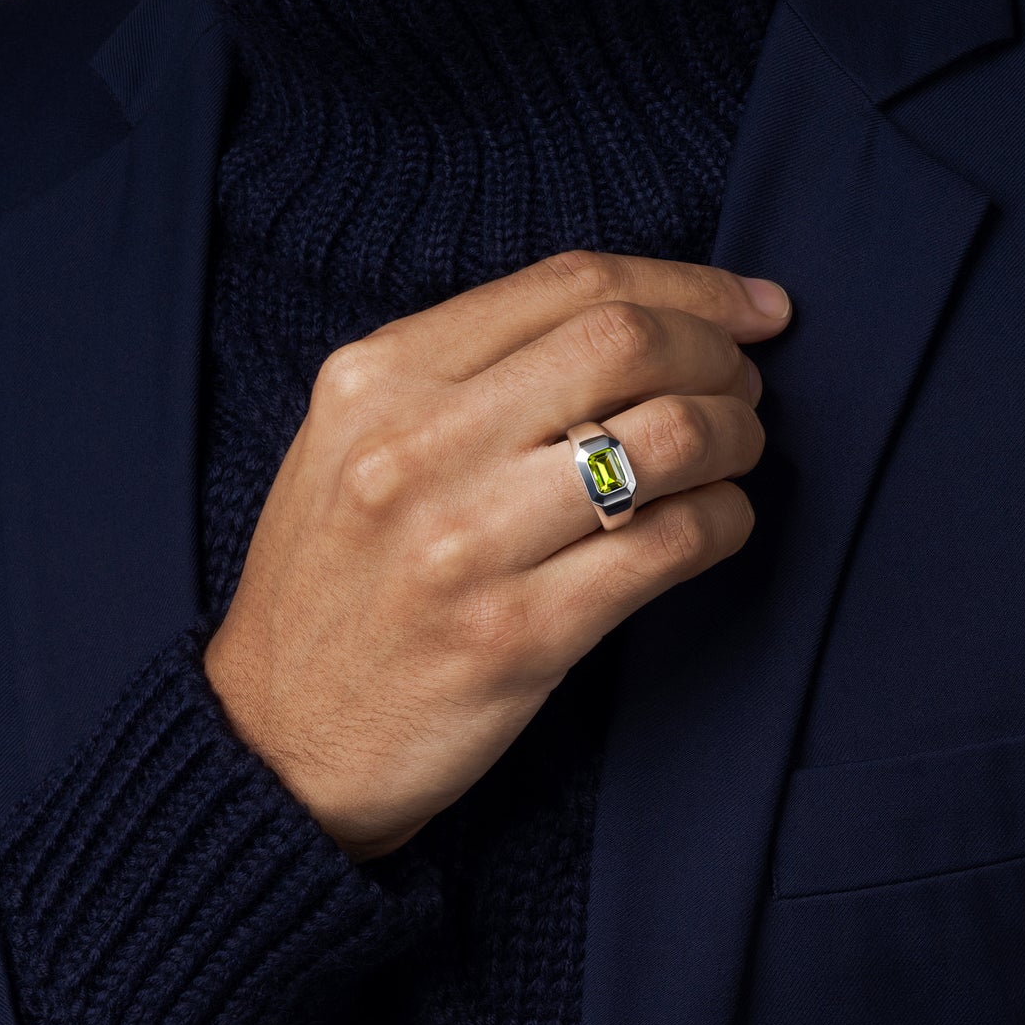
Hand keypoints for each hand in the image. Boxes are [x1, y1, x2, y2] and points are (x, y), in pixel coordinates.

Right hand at [202, 250, 791, 860]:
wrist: (274, 742)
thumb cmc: (332, 582)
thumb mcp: (352, 443)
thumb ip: (464, 374)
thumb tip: (635, 329)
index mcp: (376, 377)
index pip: (568, 283)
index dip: (689, 285)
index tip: (750, 306)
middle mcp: (415, 444)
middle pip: (626, 341)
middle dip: (719, 352)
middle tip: (745, 384)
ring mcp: (465, 541)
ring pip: (665, 437)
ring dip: (735, 435)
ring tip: (736, 451)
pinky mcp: (518, 635)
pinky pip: (671, 545)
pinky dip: (724, 520)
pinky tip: (717, 523)